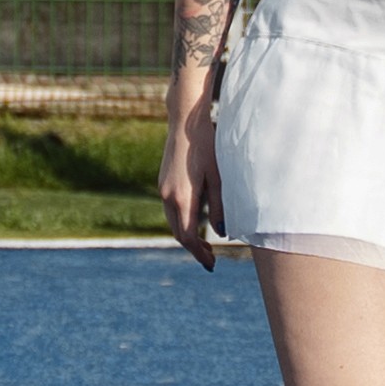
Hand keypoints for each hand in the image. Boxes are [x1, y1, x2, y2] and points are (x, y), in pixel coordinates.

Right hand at [158, 99, 222, 269]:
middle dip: (194, 248)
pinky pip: (170, 210)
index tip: (211, 264)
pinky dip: (182, 222)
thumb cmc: (207, 146)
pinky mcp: (163, 182)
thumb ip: (220, 206)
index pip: (188, 237)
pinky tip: (196, 222)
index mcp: (182, 197)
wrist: (185, 121)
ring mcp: (162, 189)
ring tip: (205, 245)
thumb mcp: (219, 177)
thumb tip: (221, 232)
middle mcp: (167, 196)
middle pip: (178, 233)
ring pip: (173, 223)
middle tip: (211, 259)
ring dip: (187, 236)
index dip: (199, 253)